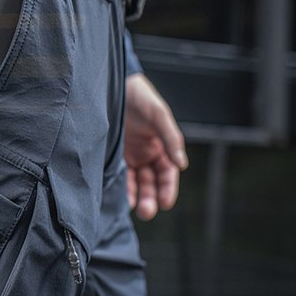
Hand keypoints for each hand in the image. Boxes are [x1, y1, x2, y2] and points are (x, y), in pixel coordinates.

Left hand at [124, 73, 187, 220]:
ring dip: (138, 197)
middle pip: (152, 182)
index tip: (165, 203)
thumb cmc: (140, 96)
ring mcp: (129, 155)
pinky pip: (119, 175)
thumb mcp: (159, 114)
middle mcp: (146, 154)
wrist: (114, 83)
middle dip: (152, 198)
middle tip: (148, 212)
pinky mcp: (113, 154)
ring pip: (136, 183)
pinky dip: (122, 187)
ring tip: (137, 210)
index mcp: (161, 146)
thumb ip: (171, 138)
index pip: (168, 174)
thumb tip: (182, 164)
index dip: (168, 189)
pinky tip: (121, 198)